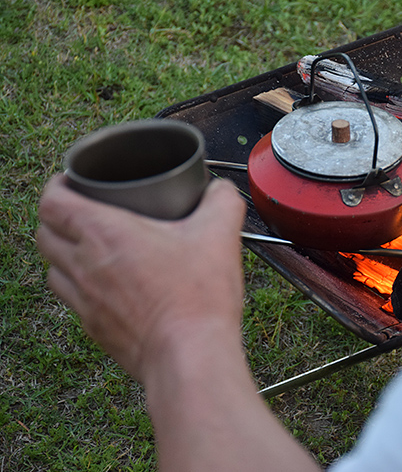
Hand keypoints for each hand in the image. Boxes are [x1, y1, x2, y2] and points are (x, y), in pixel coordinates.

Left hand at [37, 175, 246, 382]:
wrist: (189, 355)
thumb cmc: (197, 297)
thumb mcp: (219, 235)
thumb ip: (221, 202)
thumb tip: (220, 191)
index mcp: (104, 233)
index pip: (52, 202)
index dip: (56, 186)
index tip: (71, 182)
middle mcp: (84, 265)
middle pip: (44, 234)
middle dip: (57, 219)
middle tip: (83, 213)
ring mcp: (85, 300)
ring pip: (53, 269)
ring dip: (64, 255)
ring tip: (91, 250)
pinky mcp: (94, 328)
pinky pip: (72, 300)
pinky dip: (79, 287)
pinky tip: (107, 287)